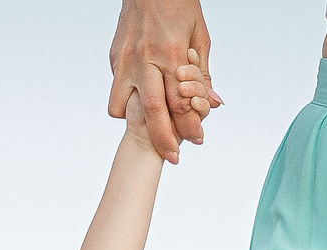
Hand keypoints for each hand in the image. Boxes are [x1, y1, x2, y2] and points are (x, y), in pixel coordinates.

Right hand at [108, 0, 219, 164]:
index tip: (196, 141)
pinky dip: (128, 100)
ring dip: (136, 122)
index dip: (190, 127)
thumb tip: (212, 103)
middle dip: (164, 140)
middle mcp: (145, 59)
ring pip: (123, 107)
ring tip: (149, 125)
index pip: (181, 102)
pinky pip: (118, 90)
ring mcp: (125, 60)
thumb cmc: (179, 5)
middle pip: (154, 112)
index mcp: (171, 54)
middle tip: (172, 157)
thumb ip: (203, 73)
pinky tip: (142, 97)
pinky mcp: (114, 58)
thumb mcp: (199, 35)